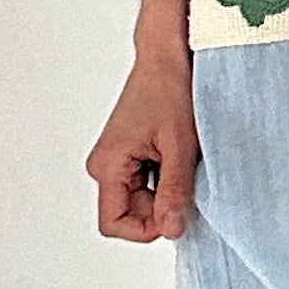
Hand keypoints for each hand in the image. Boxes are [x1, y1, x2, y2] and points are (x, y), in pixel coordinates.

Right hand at [88, 46, 199, 243]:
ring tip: (180, 160)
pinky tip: (176, 155)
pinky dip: (164, 178)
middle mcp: (104, 165)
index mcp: (107, 164)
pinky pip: (144, 183)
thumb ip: (174, 191)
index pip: (114, 224)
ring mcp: (114, 160)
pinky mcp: (126, 155)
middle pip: (130, 214)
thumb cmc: (169, 90)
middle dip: (160, 206)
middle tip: (185, 176)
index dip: (146, 228)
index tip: (174, 212)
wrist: (167, 58)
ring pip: (140, 200)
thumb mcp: (179, 146)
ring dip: (165, 190)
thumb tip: (171, 230)